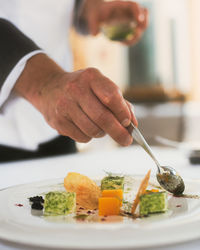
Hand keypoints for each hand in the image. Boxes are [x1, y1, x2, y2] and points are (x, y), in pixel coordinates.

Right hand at [15, 54, 136, 145]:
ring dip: (102, 133)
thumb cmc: (82, 89)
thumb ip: (119, 102)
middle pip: (103, 118)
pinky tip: (85, 126)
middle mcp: (76, 89)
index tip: (129, 123)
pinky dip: (89, 136)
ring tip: (100, 126)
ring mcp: (65, 106)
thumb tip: (132, 124)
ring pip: (93, 130)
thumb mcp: (99, 86)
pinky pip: (82, 137)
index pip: (111, 97)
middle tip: (126, 141)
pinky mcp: (58, 121)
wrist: (49, 88)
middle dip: (118, 132)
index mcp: (91, 77)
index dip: (123, 113)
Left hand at [83, 0, 147, 44]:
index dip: (138, 12)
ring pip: (142, 23)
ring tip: (130, 40)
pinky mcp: (130, 27)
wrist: (98, 14)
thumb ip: (93, 25)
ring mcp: (131, 19)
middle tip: (138, 32)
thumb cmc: (96, 14)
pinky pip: (135, 33)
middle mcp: (128, 11)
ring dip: (139, 33)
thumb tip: (94, 34)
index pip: (133, 6)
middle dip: (145, 22)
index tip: (138, 21)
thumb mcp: (92, 18)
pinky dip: (132, 38)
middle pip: (143, 13)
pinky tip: (123, 42)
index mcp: (121, 5)